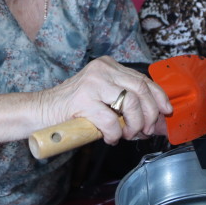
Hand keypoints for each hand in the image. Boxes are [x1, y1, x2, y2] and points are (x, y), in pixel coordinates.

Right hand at [40, 57, 171, 143]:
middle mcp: (102, 70)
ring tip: (125, 134)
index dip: (158, 97)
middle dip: (149, 114)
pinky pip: (111, 121)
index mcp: (108, 66)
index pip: (142, 79)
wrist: (40, 112)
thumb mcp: (102, 98)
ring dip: (134, 125)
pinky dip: (115, 134)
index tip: (166, 111)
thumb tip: (154, 121)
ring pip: (130, 103)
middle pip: (141, 89)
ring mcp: (92, 84)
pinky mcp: (83, 101)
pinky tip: (109, 138)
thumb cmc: (72, 109)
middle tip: (145, 130)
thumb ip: (124, 103)